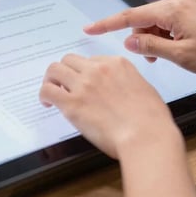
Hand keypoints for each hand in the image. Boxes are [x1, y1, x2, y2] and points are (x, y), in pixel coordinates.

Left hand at [39, 54, 180, 158]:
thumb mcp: (143, 88)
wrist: (146, 136)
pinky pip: (48, 90)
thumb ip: (126, 83)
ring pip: (55, 70)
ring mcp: (83, 85)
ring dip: (51, 80)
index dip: (84, 72)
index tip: (83, 82)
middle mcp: (98, 69)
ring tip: (52, 92)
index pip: (91, 60)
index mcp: (117, 64)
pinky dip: (44, 95)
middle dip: (65, 72)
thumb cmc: (151, 119)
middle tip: (64, 85)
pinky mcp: (72, 103)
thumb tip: (117, 90)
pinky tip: (47, 104)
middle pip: (70, 60)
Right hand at [85, 0, 195, 84]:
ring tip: (163, 57)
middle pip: (143, 18)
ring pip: (155, 21)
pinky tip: (170, 50)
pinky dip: (163, 36)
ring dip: (152, 39)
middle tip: (147, 59)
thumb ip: (150, 46)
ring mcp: (185, 4)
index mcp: (172, 9)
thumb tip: (129, 40)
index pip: (130, 16)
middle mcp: (177, 1)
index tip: (89, 28)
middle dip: (139, 38)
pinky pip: (167, 21)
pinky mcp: (191, 10)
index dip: (107, 24)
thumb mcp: (179, 56)